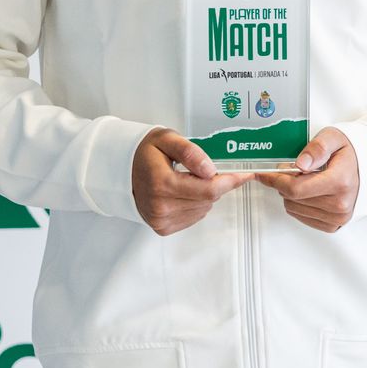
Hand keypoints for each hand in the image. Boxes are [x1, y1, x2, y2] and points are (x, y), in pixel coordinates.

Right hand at [132, 127, 252, 235]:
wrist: (122, 169)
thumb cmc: (145, 152)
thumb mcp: (167, 139)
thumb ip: (190, 152)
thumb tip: (210, 169)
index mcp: (162, 183)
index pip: (209, 189)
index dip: (230, 181)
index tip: (244, 174)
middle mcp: (161, 206)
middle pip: (208, 199)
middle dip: (214, 183)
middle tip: (204, 168)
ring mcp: (161, 219)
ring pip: (203, 208)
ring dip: (204, 194)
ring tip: (187, 178)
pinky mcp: (162, 227)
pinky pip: (194, 216)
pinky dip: (195, 203)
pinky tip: (182, 191)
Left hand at [255, 127, 359, 232]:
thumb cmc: (348, 152)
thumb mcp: (333, 138)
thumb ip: (317, 148)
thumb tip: (301, 163)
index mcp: (340, 182)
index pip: (295, 188)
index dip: (275, 180)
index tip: (264, 173)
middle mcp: (340, 204)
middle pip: (292, 199)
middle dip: (284, 183)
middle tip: (291, 169)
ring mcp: (337, 217)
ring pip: (294, 208)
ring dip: (291, 193)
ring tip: (304, 179)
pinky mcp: (333, 225)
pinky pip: (302, 216)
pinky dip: (299, 203)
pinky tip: (308, 191)